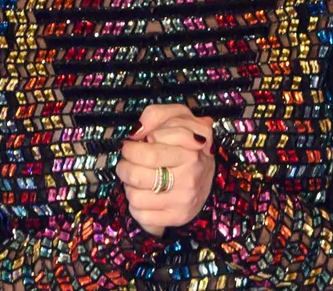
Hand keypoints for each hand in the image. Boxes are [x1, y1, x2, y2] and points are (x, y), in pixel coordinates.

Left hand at [116, 104, 214, 236]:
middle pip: (137, 175)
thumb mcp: (178, 117)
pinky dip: (136, 205)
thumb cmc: (188, 142)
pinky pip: (141, 215)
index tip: (135, 143)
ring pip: (135, 197)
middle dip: (124, 165)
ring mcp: (183, 201)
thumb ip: (155, 115)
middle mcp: (189, 178)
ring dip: (129, 185)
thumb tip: (136, 132)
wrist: (208, 174)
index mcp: (191, 152)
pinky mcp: (177, 218)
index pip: (148, 154)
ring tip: (137, 176)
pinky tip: (144, 193)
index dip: (133, 147)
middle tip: (128, 159)